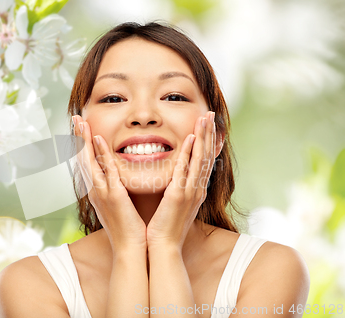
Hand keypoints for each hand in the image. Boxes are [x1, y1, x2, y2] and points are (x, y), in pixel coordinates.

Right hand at [73, 115, 146, 252]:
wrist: (130, 249)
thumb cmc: (127, 229)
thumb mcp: (118, 206)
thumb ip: (116, 191)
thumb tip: (118, 181)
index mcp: (98, 192)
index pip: (87, 164)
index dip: (83, 146)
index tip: (82, 129)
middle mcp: (96, 190)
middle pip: (82, 159)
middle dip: (78, 138)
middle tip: (76, 118)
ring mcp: (102, 192)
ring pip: (88, 161)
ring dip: (84, 140)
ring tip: (81, 122)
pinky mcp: (114, 195)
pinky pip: (105, 170)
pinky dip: (100, 154)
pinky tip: (97, 139)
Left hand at [146, 111, 217, 250]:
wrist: (163, 245)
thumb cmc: (167, 226)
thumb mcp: (176, 205)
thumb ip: (178, 189)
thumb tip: (177, 179)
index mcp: (196, 190)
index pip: (205, 161)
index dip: (209, 142)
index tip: (209, 125)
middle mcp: (197, 189)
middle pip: (207, 155)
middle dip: (209, 133)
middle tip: (209, 114)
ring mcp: (190, 192)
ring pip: (200, 158)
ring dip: (203, 137)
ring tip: (204, 118)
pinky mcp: (179, 195)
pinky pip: (185, 170)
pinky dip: (189, 153)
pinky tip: (190, 138)